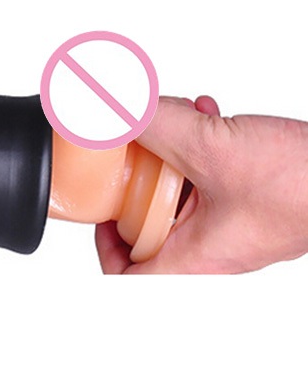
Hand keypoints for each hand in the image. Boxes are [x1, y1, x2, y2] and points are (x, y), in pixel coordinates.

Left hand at [96, 97, 307, 274]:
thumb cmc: (306, 184)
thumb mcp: (210, 147)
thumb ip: (152, 125)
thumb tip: (107, 108)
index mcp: (197, 258)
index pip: (129, 279)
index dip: (104, 251)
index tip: (101, 215)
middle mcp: (217, 249)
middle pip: (152, 230)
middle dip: (139, 184)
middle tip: (133, 155)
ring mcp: (241, 225)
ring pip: (185, 198)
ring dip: (173, 156)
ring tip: (172, 120)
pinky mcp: (261, 200)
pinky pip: (218, 180)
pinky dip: (205, 147)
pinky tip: (206, 115)